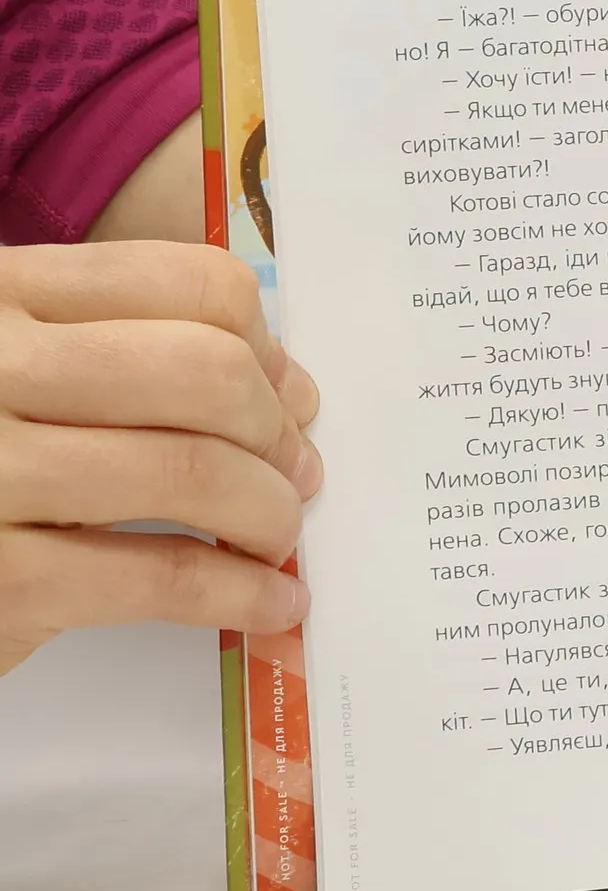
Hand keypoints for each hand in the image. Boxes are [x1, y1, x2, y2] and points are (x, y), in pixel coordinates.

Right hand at [0, 242, 320, 676]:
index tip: (291, 401)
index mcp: (2, 293)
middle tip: (295, 476)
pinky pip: (157, 575)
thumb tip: (289, 392)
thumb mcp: (19, 371)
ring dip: (269, 513)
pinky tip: (269, 605)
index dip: (269, 350)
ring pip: (192, 469)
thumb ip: (128, 354)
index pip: (194, 284)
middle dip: (276, 433)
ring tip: (277, 539)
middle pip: (207, 372)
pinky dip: (238, 594)